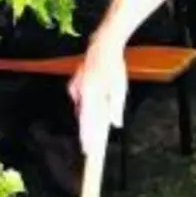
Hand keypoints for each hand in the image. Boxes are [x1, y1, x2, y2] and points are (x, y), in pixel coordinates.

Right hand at [69, 43, 127, 157]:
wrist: (102, 45)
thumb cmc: (113, 67)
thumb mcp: (120, 88)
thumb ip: (116, 107)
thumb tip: (116, 124)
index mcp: (90, 94)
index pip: (88, 121)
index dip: (88, 137)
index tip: (89, 150)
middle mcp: (80, 93)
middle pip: (83, 119)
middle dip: (86, 135)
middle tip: (88, 149)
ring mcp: (76, 88)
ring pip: (81, 110)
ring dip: (86, 121)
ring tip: (89, 136)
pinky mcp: (75, 84)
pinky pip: (80, 100)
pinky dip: (84, 107)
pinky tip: (89, 108)